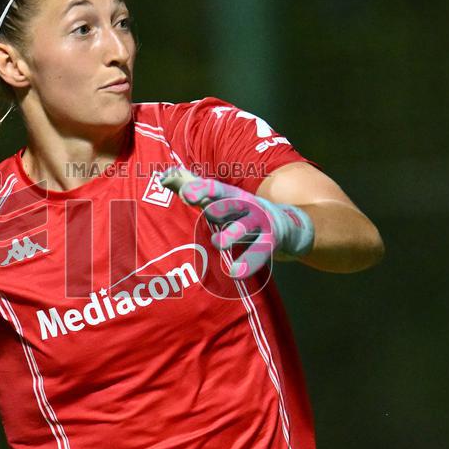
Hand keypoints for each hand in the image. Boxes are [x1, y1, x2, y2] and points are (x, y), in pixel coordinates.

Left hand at [160, 167, 314, 278]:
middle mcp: (245, 206)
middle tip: (204, 207)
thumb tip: (161, 177)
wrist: (287, 225)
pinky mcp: (270, 243)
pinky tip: (235, 271)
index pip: (214, 188)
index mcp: (230, 195)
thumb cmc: (240, 212)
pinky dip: (248, 262)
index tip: (187, 193)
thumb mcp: (219, 198)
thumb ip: (190, 187)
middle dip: (217, 204)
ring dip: (231, 234)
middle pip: (230, 203)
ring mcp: (259, 224)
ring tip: (218, 242)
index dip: (201, 189)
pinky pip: (258, 252)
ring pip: (243, 228)